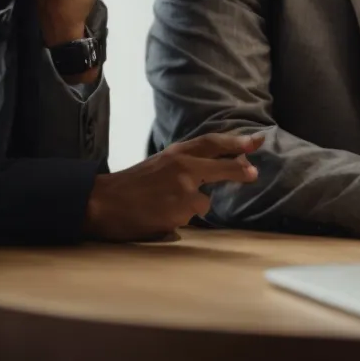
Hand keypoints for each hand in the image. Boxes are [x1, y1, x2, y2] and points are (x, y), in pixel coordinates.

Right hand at [83, 132, 260, 240]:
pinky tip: (158, 216)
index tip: (257, 141)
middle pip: (223, 168)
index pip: (213, 143)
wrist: (101, 202)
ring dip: (190, 206)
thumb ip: (187, 164)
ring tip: (162, 206)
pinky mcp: (179, 211)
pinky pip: (189, 218)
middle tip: (253, 173)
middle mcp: (183, 167)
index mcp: (177, 153)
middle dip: (240, 170)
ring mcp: (183, 189)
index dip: (237, 141)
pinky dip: (178, 219)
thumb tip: (217, 169)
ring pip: (203, 202)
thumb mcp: (160, 164)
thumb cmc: (131, 185)